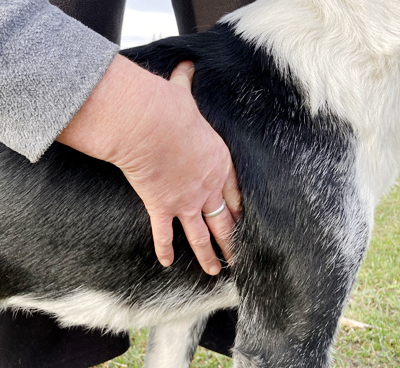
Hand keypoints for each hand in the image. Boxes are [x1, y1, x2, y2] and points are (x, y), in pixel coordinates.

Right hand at [57, 56, 240, 274]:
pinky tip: (167, 263)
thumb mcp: (182, 94)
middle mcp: (207, 187)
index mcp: (219, 163)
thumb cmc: (169, 108)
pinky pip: (164, 234)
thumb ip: (186, 84)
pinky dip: (165, 249)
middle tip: (243, 258)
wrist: (150, 124)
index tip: (249, 222)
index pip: (236, 192)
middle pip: (226, 221)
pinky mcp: (162, 206)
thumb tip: (185, 64)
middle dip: (235, 241)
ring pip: (202, 235)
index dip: (243, 210)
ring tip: (216, 271)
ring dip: (209, 255)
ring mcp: (187, 200)